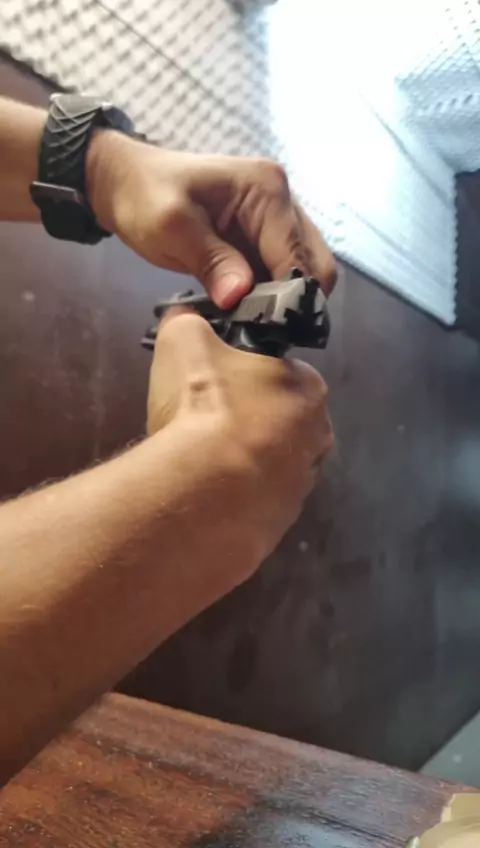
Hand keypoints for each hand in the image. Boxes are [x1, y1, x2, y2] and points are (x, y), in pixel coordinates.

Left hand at [87, 132, 336, 307]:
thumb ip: (210, 260)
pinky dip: (272, 296)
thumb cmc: (145, 197)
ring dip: (284, 301)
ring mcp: (277, 221)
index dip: (287, 296)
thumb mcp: (171, 227)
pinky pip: (282, 275)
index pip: (297, 254)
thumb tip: (241, 296)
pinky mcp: (265, 239)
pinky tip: (248, 313)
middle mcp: (284, 202)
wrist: (127, 184)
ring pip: (304, 273)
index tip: (267, 329)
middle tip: (262, 330)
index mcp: (267, 190)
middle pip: (315, 265)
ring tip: (252, 324)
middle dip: (295, 301)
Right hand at [147, 308, 332, 569]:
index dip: (246, 375)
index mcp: (308, 387)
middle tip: (206, 423)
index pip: (281, 372)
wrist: (203, 491)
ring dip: (242, 461)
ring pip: (270, 464)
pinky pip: (256, 503)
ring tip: (201, 462)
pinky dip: (235, 498)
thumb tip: (184, 318)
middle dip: (246, 421)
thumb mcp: (184, 341)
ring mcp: (302, 486)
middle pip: (279, 420)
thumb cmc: (204, 406)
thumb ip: (188, 323)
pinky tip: (206, 492)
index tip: (216, 384)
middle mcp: (318, 437)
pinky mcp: (281, 524)